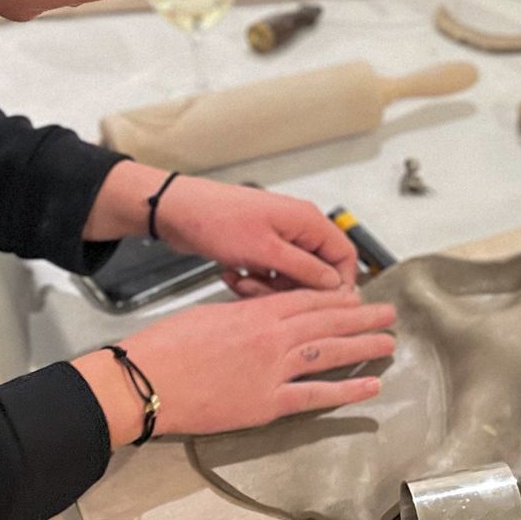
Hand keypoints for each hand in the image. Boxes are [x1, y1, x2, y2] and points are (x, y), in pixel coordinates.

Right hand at [73, 287, 395, 442]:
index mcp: (256, 311)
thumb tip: (262, 316)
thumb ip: (243, 315)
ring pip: (330, 354)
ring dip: (364, 348)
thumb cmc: (167, 345)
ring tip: (389, 344)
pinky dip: (346, 390)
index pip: (308, 300)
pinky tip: (370, 386)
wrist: (144, 380)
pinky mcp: (267, 403)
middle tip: (390, 314)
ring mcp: (273, 371)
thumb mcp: (209, 315)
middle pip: (328, 322)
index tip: (359, 296)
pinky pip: (316, 395)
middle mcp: (273, 337)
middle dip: (362, 317)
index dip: (338, 298)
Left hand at [85, 162, 356, 293]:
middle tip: (264, 292)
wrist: (177, 212)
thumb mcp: (266, 251)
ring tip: (241, 282)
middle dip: (291, 289)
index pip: (344, 255)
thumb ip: (306, 269)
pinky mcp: (258, 248)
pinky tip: (231, 275)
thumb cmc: (218, 221)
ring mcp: (277, 238)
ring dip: (267, 288)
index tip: (326, 307)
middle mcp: (297, 228)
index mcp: (307, 221)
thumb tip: (336, 285)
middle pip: (315, 271)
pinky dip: (252, 281)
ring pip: (289, 278)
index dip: (340, 283)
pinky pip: (268, 275)